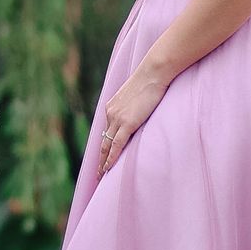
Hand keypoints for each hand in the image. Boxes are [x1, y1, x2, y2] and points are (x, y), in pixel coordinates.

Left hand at [97, 61, 169, 177]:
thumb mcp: (136, 95)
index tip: (103, 157)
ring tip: (102, 176)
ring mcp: (117, 119)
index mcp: (112, 107)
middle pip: (103, 141)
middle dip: (100, 158)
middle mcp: (111, 113)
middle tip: (98, 173)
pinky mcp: (127, 123)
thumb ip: (133, 107)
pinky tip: (109, 168)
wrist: (153, 73)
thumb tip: (139, 114)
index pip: (106, 131)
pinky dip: (112, 158)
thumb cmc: (150, 81)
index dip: (104, 146)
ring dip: (104, 162)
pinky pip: (117, 145)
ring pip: (107, 146)